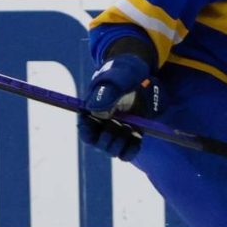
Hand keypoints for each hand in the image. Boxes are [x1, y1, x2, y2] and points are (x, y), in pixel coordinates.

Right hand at [80, 40, 158, 160]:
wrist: (142, 74)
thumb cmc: (124, 73)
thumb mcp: (118, 78)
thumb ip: (107, 93)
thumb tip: (95, 110)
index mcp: (91, 112)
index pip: (84, 131)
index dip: (89, 132)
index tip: (102, 123)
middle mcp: (102, 126)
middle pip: (98, 145)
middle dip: (109, 136)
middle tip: (120, 123)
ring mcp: (117, 132)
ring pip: (113, 151)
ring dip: (121, 142)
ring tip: (130, 126)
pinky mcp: (131, 137)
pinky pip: (127, 154)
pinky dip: (133, 148)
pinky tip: (137, 135)